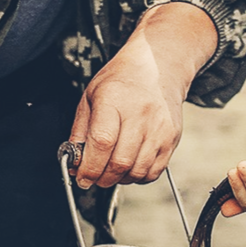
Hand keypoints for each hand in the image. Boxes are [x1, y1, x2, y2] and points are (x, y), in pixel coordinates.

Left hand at [69, 4, 216, 187]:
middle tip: (93, 177)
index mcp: (114, 100)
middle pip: (120, 162)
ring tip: (111, 171)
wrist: (158, 67)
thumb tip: (74, 162)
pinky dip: (138, 177)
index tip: (81, 176)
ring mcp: (159, 128)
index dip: (89, 166)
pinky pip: (154, 171)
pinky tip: (129, 167)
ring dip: (119, 179)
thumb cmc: (122, 81)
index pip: (102, 142)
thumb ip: (80, 131)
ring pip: (137, 171)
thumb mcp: (91, 96)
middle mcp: (140, 114)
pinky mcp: (171, 138)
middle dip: (102, 178)